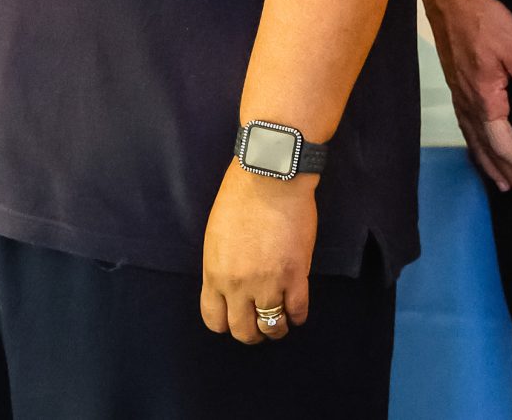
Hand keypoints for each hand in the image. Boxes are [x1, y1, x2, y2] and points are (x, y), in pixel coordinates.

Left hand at [199, 163, 316, 344]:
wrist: (269, 179)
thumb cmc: (238, 198)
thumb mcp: (215, 236)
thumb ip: (220, 267)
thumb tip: (228, 287)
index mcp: (214, 274)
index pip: (214, 320)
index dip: (225, 323)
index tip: (234, 317)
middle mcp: (238, 286)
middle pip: (243, 331)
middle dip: (251, 332)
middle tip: (258, 324)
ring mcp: (268, 283)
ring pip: (272, 326)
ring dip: (276, 328)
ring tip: (279, 320)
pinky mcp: (296, 276)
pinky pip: (297, 311)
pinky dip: (297, 316)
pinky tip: (296, 311)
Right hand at [426, 0, 511, 198]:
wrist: (451, 2)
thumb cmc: (484, 22)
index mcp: (485, 99)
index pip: (504, 144)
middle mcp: (469, 104)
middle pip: (488, 149)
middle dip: (508, 173)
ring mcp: (460, 97)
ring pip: (474, 141)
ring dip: (490, 165)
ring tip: (504, 183)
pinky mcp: (458, 88)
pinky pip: (467, 128)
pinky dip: (476, 147)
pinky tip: (481, 149)